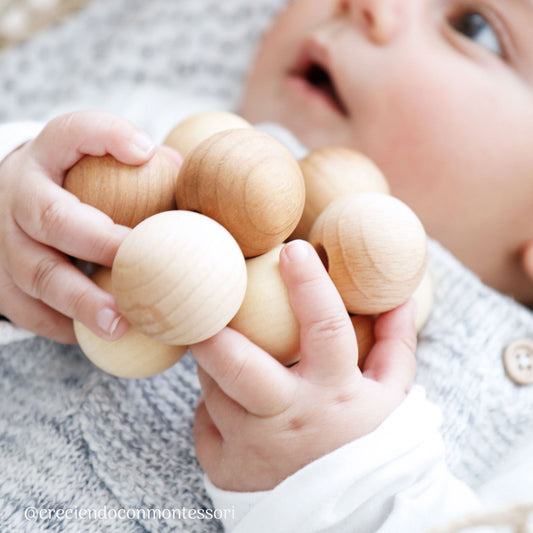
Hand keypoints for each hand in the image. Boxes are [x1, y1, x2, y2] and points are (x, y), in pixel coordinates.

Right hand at [0, 111, 155, 342]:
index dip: (106, 138)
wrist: (12, 202)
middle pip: (52, 217)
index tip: (146, 152)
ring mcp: (3, 239)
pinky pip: (26, 308)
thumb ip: (139, 164)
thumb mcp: (96, 161)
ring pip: (37, 273)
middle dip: (98, 244)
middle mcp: (19, 194)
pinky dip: (61, 325)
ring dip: (80, 301)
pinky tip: (94, 336)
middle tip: (140, 267)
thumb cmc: (74, 184)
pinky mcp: (0, 280)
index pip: (71, 132)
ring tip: (119, 324)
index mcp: (48, 155)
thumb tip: (184, 171)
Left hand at [192, 239, 416, 491]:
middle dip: (214, 330)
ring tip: (233, 355)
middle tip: (204, 302)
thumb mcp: (392, 393)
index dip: (309, 284)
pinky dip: (213, 407)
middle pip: (237, 366)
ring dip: (216, 363)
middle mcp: (290, 420)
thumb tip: (398, 296)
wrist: (351, 514)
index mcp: (335, 394)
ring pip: (213, 387)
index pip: (325, 327)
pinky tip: (234, 408)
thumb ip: (395, 342)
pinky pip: (204, 422)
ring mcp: (253, 448)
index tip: (292, 249)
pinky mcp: (226, 469)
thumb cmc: (369, 442)